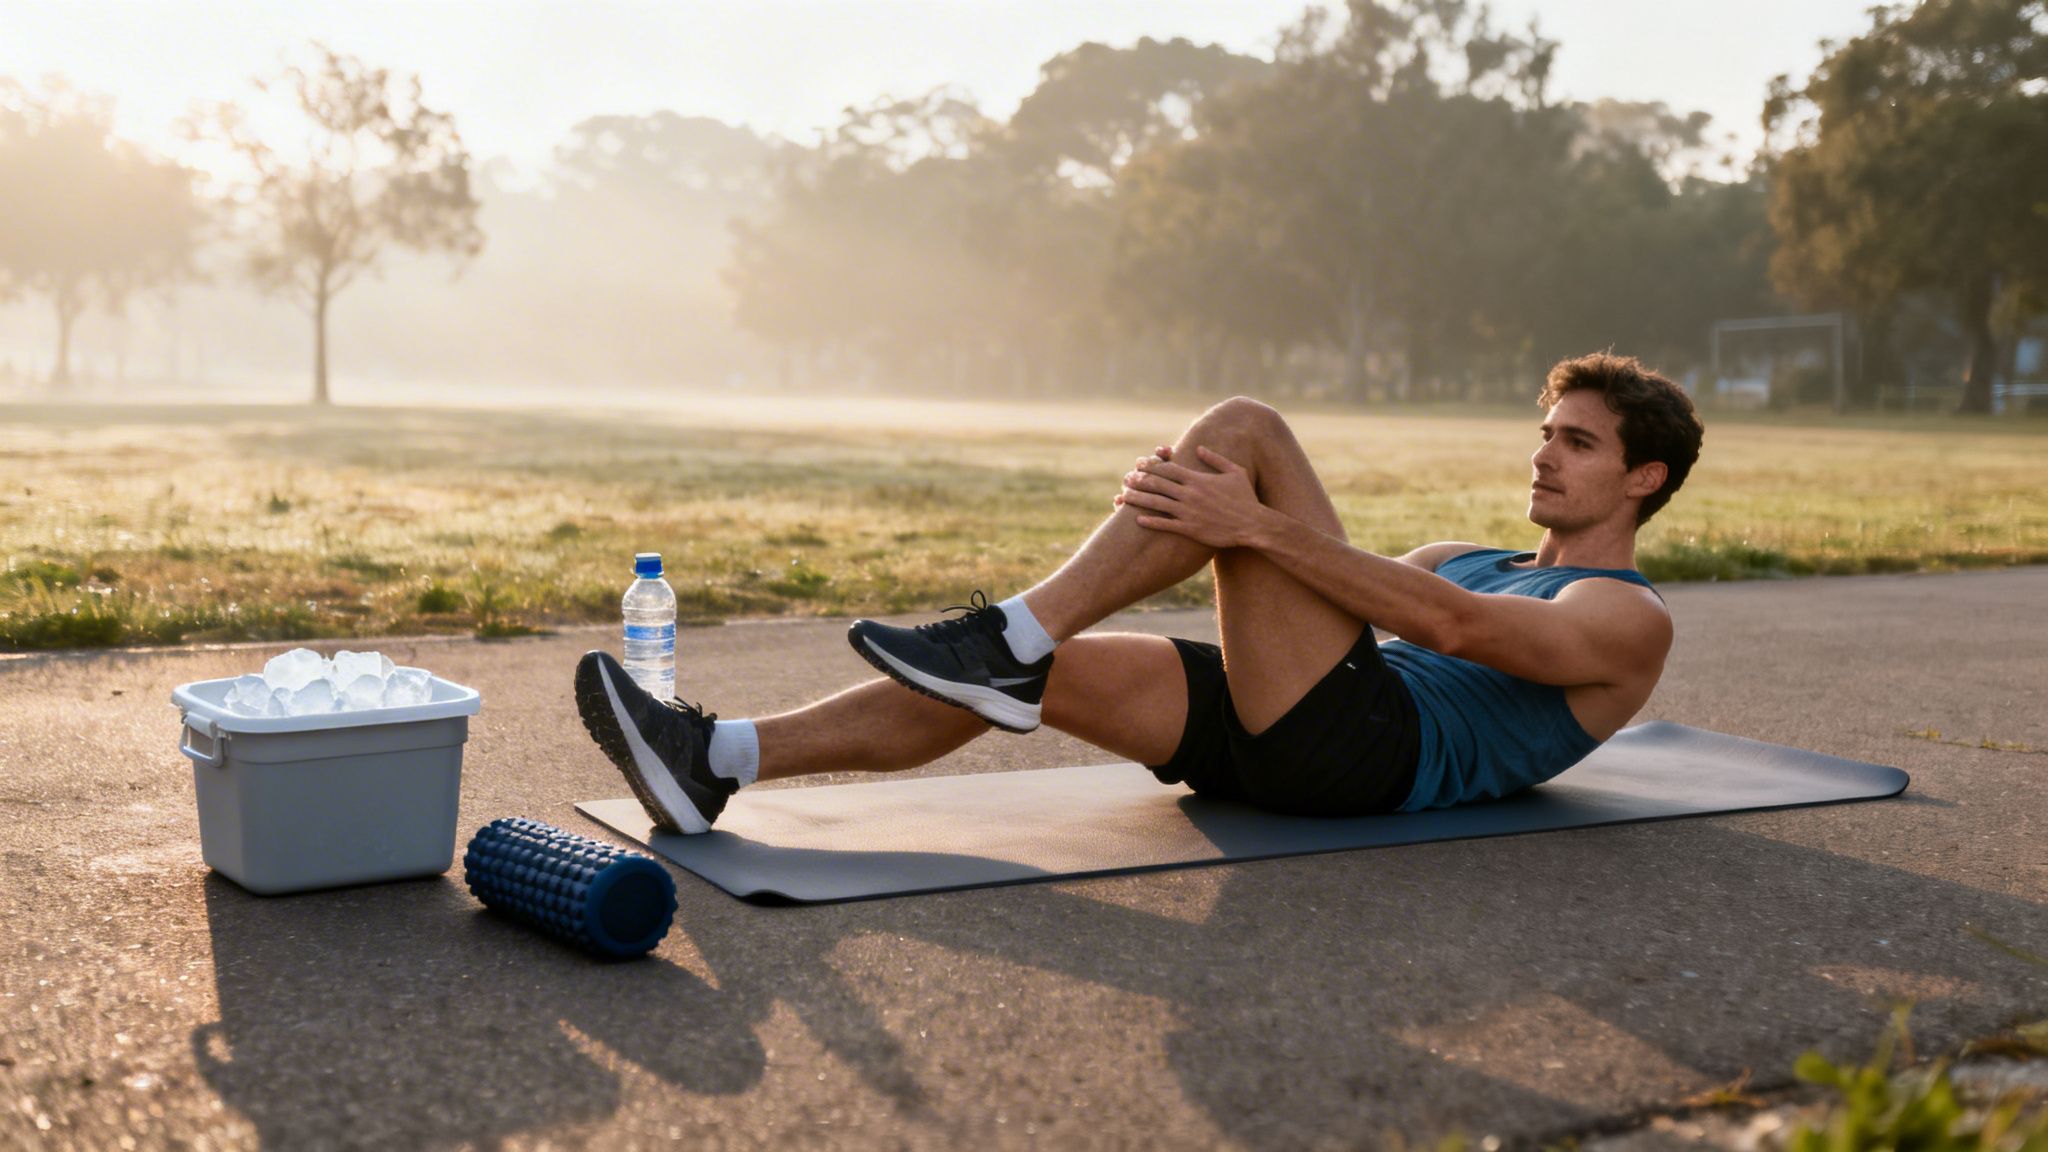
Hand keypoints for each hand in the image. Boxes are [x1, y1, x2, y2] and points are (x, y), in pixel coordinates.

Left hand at [1117, 445, 1265, 548]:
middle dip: (1139, 480)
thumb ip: (1215, 458)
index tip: (1139, 463)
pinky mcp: (1190, 528)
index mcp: (1198, 479)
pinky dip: (1150, 521)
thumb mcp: (1235, 472)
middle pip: (1158, 484)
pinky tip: (1137, 519)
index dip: (1151, 465)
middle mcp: (1190, 494)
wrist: (1253, 524)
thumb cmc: (1246, 497)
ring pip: (1157, 503)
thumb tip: (1198, 448)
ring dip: (1138, 499)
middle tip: (1126, 478)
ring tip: (1124, 496)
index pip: (1169, 468)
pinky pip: (1165, 524)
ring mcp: (1189, 512)